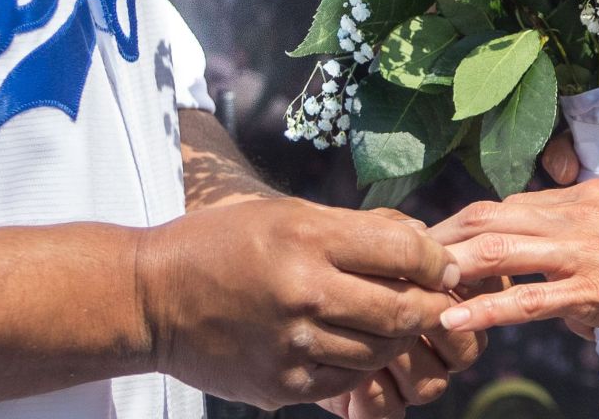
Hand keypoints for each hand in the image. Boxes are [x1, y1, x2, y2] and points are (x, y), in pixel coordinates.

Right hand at [134, 196, 462, 411]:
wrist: (152, 298)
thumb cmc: (224, 243)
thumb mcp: (286, 215)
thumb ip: (354, 231)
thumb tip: (424, 247)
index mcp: (306, 238)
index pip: (404, 253)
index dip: (438, 262)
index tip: (445, 266)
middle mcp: (302, 292)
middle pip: (401, 310)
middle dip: (432, 307)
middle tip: (439, 301)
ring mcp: (291, 345)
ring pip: (379, 350)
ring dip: (398, 338)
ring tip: (395, 322)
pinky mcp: (280, 384)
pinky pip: (346, 379)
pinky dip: (362, 363)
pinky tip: (354, 344)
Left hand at [427, 180, 598, 351]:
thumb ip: (594, 259)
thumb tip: (563, 305)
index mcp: (587, 198)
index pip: (508, 204)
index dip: (463, 224)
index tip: (430, 243)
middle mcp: (579, 213)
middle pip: (488, 216)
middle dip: (440, 239)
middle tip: (402, 263)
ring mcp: (585, 250)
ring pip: (497, 248)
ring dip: (449, 268)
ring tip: (412, 288)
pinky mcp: (596, 289)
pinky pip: (526, 298)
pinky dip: (484, 308)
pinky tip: (452, 320)